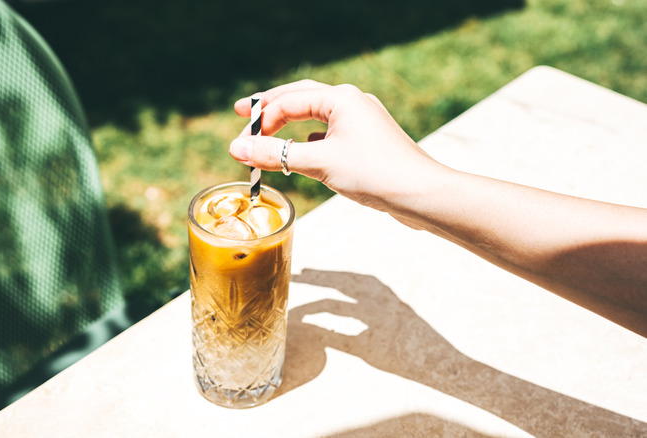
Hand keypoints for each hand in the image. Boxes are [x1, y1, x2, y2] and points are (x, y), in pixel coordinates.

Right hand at [230, 80, 449, 218]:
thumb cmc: (374, 173)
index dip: (260, 121)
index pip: (288, 101)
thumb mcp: (319, 163)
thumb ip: (277, 155)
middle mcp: (351, 102)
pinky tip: (302, 152)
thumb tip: (237, 149)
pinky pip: (329, 133)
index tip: (240, 142)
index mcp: (340, 98)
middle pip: (301, 97)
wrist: (420, 194)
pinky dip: (309, 140)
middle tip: (243, 114)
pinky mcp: (366, 141)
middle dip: (271, 108)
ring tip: (268, 135)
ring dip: (289, 125)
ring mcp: (361, 121)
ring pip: (315, 116)